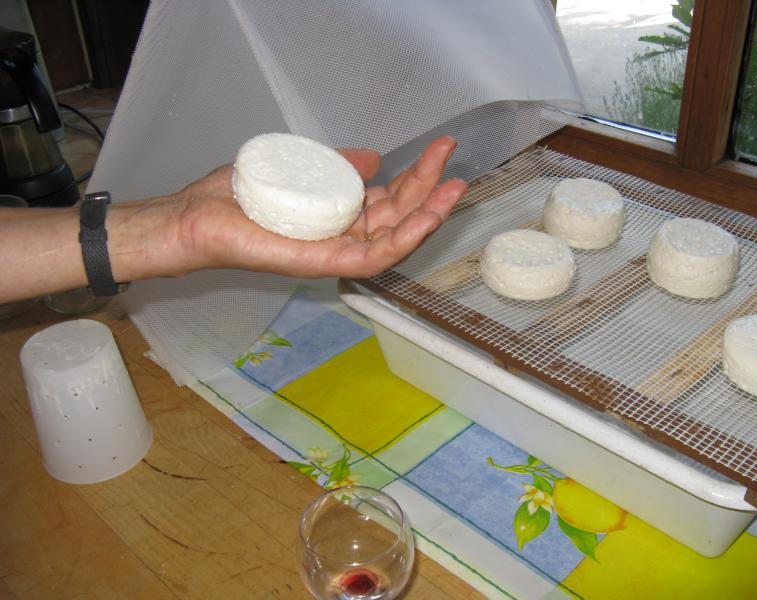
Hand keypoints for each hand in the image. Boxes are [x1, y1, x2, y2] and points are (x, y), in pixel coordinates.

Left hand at [174, 136, 466, 277]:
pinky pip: (373, 258)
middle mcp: (343, 236)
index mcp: (339, 216)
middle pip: (398, 216)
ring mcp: (336, 252)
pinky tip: (425, 219)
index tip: (439, 148)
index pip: (389, 199)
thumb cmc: (241, 198)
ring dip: (428, 216)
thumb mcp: (301, 168)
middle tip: (450, 155)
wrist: (199, 218)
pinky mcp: (324, 264)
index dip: (417, 175)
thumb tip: (373, 158)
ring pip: (395, 240)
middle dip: (428, 187)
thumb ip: (337, 166)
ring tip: (453, 188)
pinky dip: (403, 240)